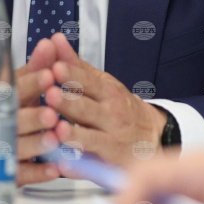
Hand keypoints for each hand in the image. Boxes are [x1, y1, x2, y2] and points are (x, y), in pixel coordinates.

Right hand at [14, 38, 61, 185]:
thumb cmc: (10, 107)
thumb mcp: (22, 85)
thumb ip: (38, 66)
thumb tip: (51, 43)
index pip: (12, 88)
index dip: (31, 83)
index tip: (49, 76)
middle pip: (12, 120)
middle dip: (33, 116)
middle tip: (52, 114)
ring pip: (16, 148)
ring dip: (36, 144)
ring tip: (55, 139)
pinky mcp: (5, 174)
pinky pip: (20, 175)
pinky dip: (37, 172)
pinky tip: (55, 169)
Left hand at [43, 33, 167, 166]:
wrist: (152, 137)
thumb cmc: (117, 108)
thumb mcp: (102, 84)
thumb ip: (76, 65)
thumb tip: (55, 38)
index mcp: (108, 91)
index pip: (88, 82)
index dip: (72, 76)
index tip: (55, 67)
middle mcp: (111, 114)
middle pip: (86, 108)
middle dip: (69, 102)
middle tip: (51, 94)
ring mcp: (111, 139)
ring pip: (89, 137)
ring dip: (73, 134)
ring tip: (58, 129)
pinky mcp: (109, 162)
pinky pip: (92, 165)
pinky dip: (78, 165)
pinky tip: (64, 165)